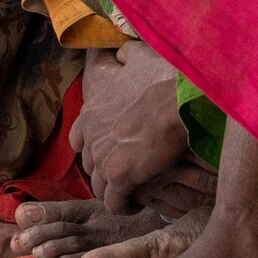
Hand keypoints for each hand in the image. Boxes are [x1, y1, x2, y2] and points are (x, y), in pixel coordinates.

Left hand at [72, 40, 188, 215]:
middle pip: (90, 165)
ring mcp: (102, 156)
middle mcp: (91, 134)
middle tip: (127, 175)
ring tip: (133, 193)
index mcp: (92, 111)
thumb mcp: (140, 59)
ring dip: (114, 191)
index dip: (94, 147)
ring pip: (99, 187)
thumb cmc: (163, 81)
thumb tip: (121, 51)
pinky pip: (114, 203)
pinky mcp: (119, 176)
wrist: (179, 103)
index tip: (112, 152)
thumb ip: (126, 56)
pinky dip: (124, 206)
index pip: (79, 138)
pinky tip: (138, 205)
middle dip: (105, 170)